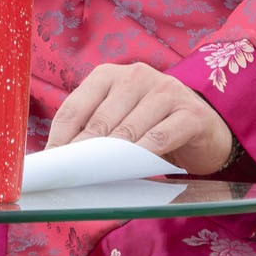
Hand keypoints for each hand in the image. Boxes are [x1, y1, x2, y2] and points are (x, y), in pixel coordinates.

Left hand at [45, 62, 236, 175]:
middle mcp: (136, 75)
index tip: (50, 167)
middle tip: (70, 180)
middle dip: (82, 154)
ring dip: (111, 158)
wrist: (205, 131)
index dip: (59, 140)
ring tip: (96, 180)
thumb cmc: (151, 128)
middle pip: (99, 120)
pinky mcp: (190, 112)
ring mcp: (166, 90)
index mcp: (109, 75)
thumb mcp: (119, 125)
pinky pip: (160, 137)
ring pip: (128, 129)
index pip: (74, 107)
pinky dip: (143, 156)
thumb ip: (94, 135)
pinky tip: (133, 170)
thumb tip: (59, 162)